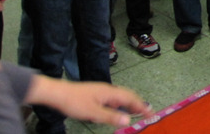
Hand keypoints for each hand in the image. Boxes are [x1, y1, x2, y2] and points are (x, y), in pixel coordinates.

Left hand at [25, 76, 152, 127]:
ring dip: (130, 104)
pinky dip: (120, 105)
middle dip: (138, 104)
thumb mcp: (93, 113)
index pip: (131, 99)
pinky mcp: (97, 94)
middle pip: (128, 96)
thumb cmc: (75, 102)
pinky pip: (114, 99)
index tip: (151, 113)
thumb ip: (111, 116)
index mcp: (111, 93)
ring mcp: (103, 92)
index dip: (141, 106)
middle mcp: (109, 90)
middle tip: (146, 114)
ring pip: (121, 97)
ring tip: (135, 113)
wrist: (58, 94)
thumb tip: (128, 120)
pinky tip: (116, 111)